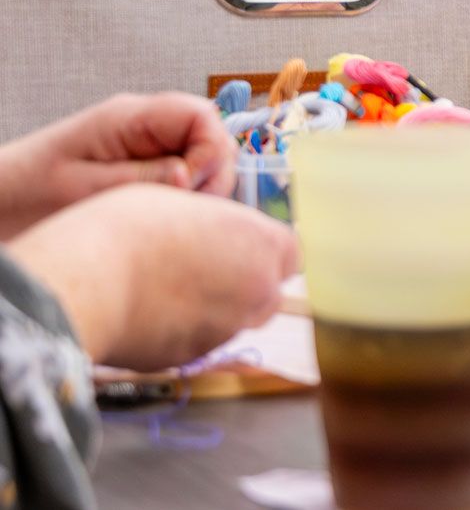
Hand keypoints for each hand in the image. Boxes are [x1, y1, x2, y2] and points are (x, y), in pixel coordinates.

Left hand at [0, 93, 236, 238]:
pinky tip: (168, 213)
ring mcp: (146, 144)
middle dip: (211, 173)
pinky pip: (185, 171)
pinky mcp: (144, 164)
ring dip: (201, 186)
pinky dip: (187, 194)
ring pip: (202, 155)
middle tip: (189, 208)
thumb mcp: (84, 189)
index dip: (212, 151)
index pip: (201, 116)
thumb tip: (191, 175)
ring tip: (175, 214)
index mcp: (129, 117)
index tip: (193, 187)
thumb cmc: (27, 193)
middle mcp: (144, 125)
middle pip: (210, 135)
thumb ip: (142, 178)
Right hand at [10, 184, 296, 370]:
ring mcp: (224, 331)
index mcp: (263, 246)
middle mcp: (256, 293)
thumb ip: (216, 225)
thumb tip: (214, 236)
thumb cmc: (129, 228)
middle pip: (267, 292)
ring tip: (165, 287)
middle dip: (244, 282)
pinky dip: (181, 330)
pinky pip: (196, 341)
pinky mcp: (189, 358)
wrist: (84, 283)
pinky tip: (147, 311)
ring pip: (232, 320)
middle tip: (201, 265)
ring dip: (212, 308)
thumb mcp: (181, 202)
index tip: (242, 244)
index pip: (292, 252)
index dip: (267, 249)